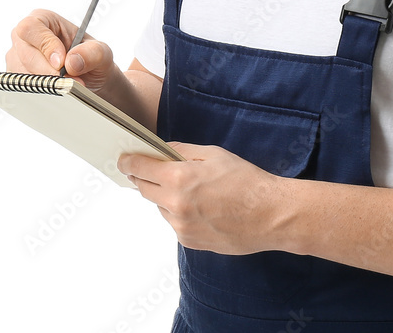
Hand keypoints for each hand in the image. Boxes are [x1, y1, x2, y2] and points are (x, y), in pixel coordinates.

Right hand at [6, 9, 116, 92]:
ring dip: (46, 83)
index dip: (44, 45)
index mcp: (43, 19)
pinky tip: (56, 90)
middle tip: (69, 82)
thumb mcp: (101, 52)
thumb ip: (92, 53)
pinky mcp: (15, 77)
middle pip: (24, 53)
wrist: (90, 78)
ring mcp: (17, 57)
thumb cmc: (92, 58)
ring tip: (68, 85)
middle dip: (48, 71)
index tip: (61, 63)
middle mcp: (25, 37)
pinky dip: (39, 91)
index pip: (31, 27)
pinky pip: (20, 86)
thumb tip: (71, 61)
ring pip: (21, 73)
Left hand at [118, 144, 289, 255]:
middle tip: (153, 169)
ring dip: (167, 196)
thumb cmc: (247, 181)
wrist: (269, 215)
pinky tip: (203, 206)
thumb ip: (183, 151)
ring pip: (161, 207)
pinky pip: (175, 222)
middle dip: (145, 178)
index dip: (129, 162)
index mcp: (180, 179)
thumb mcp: (215, 154)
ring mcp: (181, 227)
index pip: (142, 169)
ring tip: (194, 189)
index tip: (123, 159)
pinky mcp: (189, 242)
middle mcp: (175, 206)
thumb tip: (163, 151)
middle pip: (145, 190)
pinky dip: (180, 212)